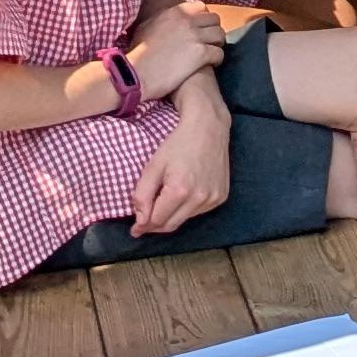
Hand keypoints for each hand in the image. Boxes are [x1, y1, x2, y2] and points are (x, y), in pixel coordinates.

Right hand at [123, 6, 223, 102]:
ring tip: (211, 53)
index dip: (203, 19)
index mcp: (175, 12)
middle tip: (209, 41)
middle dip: (213, 30)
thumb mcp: (145, 27)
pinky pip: (219, 53)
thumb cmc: (137, 53)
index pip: (201, 7)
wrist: (135, 73)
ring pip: (220, 35)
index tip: (200, 29)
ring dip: (217, 44)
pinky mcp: (201, 54)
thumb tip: (164, 18)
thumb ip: (160, 19)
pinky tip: (211, 64)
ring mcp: (195, 37)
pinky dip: (217, 59)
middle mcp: (188, 21)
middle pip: (214, 20)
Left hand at [130, 90, 229, 233]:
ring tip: (164, 202)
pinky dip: (187, 208)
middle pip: (171, 225)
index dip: (143, 225)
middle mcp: (199, 198)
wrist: (208, 128)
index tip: (134, 228)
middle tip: (144, 222)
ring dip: (172, 216)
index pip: (157, 220)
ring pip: (185, 219)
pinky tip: (184, 194)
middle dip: (155, 226)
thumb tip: (140, 222)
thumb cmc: (178, 143)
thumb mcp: (153, 166)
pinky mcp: (221, 196)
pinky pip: (198, 211)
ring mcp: (213, 198)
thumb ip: (142, 195)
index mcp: (180, 190)